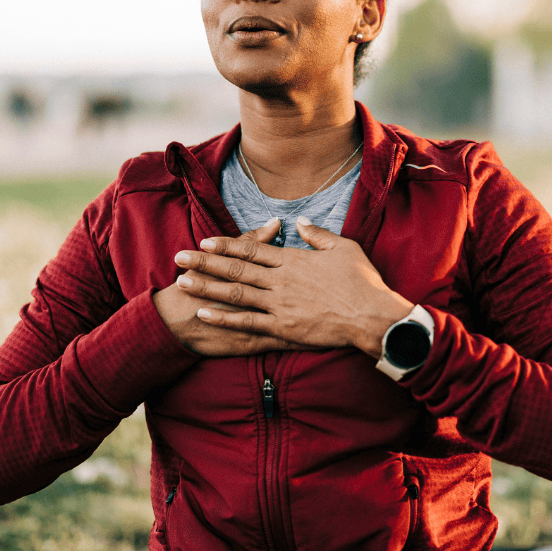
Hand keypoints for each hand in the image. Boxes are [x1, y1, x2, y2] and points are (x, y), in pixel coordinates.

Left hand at [173, 217, 412, 357]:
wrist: (372, 315)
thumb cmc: (362, 281)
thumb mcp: (344, 248)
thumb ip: (317, 234)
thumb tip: (300, 222)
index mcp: (293, 260)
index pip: (252, 249)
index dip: (226, 245)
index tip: (205, 241)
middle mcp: (280, 280)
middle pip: (235, 268)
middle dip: (205, 262)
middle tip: (179, 258)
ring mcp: (279, 305)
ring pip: (235, 293)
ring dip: (207, 287)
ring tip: (183, 283)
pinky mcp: (282, 328)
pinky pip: (247, 322)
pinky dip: (224, 318)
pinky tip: (204, 314)